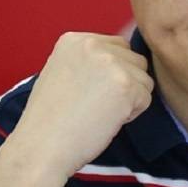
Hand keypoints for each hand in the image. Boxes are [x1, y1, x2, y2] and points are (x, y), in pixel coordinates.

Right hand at [5, 33, 152, 186]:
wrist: (41, 147)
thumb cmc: (50, 121)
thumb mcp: (63, 74)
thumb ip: (90, 62)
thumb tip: (126, 60)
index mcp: (74, 40)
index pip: (118, 46)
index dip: (111, 75)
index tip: (88, 93)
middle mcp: (92, 44)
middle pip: (135, 60)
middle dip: (124, 84)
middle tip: (95, 105)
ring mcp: (110, 62)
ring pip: (144, 79)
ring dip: (129, 100)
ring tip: (99, 112)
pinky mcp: (125, 85)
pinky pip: (146, 98)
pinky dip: (131, 115)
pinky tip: (105, 120)